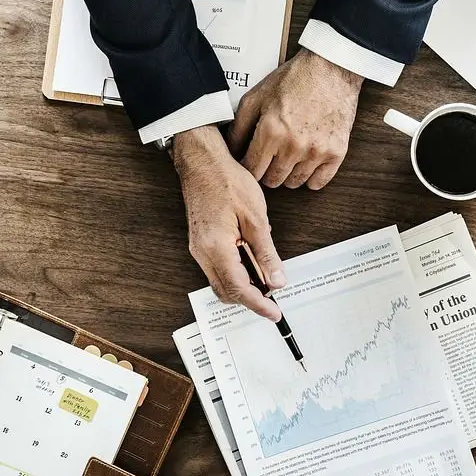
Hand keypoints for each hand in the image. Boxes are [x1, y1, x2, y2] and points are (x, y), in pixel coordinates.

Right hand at [173, 125, 285, 320]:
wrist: (202, 162)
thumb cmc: (227, 181)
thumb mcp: (256, 218)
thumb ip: (266, 253)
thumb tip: (276, 280)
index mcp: (216, 247)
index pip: (238, 289)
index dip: (258, 305)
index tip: (274, 313)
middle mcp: (202, 252)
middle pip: (226, 291)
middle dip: (250, 299)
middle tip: (274, 299)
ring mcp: (198, 248)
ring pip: (221, 281)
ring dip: (243, 285)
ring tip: (267, 279)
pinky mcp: (201, 242)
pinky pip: (218, 268)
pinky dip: (236, 272)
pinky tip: (253, 262)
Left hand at [227, 49, 363, 189]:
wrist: (331, 69)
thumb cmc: (295, 79)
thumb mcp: (257, 96)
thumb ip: (239, 126)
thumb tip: (230, 150)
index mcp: (271, 131)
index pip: (252, 170)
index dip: (248, 168)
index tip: (251, 162)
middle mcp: (293, 145)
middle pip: (272, 181)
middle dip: (266, 172)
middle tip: (270, 158)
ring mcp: (316, 151)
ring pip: (294, 183)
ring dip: (288, 174)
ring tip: (288, 157)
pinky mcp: (336, 153)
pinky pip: (318, 182)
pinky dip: (310, 177)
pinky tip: (306, 163)